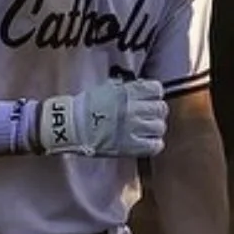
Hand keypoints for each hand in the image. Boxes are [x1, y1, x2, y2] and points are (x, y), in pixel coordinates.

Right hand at [33, 78, 167, 156]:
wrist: (71, 126)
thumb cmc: (86, 106)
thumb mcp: (106, 88)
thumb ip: (126, 88)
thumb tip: (142, 88)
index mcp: (126, 93)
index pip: (156, 89)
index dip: (155, 94)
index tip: (150, 98)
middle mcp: (132, 109)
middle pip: (161, 108)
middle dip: (156, 111)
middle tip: (148, 116)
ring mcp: (132, 128)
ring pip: (160, 127)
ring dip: (155, 128)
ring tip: (146, 130)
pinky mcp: (130, 146)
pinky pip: (155, 145)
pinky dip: (155, 144)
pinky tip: (148, 142)